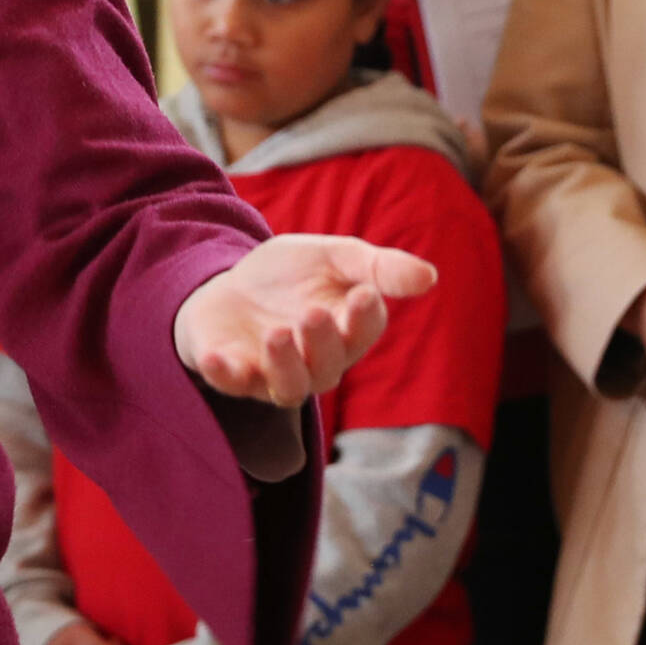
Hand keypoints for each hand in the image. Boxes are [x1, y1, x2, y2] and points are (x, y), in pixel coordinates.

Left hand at [173, 233, 436, 406]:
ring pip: (289, 388)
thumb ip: (377, 266)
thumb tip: (430, 277)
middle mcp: (315, 363)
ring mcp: (273, 374)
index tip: (362, 294)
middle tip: (313, 312)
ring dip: (285, 365)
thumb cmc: (290, 276)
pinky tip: (215, 358)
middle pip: (328, 366)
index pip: (364, 332)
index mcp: (346, 332)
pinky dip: (225, 375)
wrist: (228, 285)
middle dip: (322, 342)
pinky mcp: (233, 376)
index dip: (364, 318)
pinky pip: (231, 385)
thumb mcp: (332, 256)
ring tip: (278, 335)